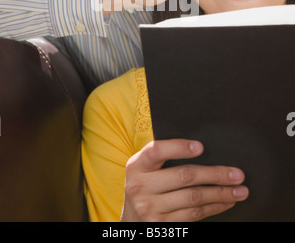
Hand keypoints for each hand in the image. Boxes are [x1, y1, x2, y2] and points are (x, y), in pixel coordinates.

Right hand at [120, 139, 248, 221]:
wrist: (132, 219)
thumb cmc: (146, 184)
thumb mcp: (145, 168)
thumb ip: (163, 157)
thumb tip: (204, 149)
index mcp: (136, 165)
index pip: (157, 151)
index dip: (178, 148)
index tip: (201, 147)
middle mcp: (140, 187)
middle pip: (184, 176)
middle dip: (215, 174)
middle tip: (238, 174)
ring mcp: (150, 209)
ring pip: (194, 198)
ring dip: (221, 194)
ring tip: (240, 190)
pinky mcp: (162, 226)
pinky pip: (194, 215)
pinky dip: (214, 207)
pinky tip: (226, 202)